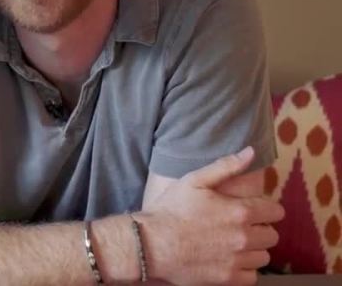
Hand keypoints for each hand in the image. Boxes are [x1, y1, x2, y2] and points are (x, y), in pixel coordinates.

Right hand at [141, 147, 284, 284]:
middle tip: (239, 227)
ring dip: (253, 250)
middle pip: (272, 236)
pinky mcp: (228, 279)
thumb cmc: (170, 209)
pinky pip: (252, 276)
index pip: (276, 212)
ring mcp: (237, 260)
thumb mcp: (194, 180)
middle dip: (259, 230)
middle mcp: (244, 237)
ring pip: (263, 257)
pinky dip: (244, 269)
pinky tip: (229, 260)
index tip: (253, 210)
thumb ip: (225, 166)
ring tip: (233, 244)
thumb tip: (251, 152)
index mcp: (240, 211)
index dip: (266, 209)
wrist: (150, 244)